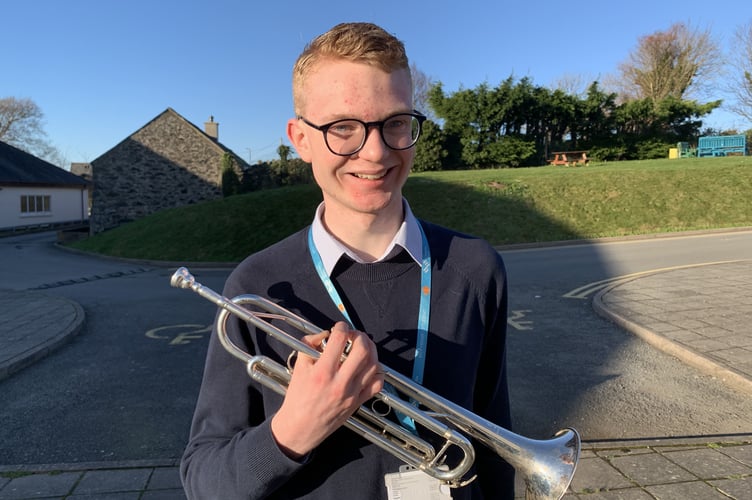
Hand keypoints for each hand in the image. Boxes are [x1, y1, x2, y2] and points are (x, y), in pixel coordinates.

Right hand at [270, 322, 383, 458]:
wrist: (300, 427)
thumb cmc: (298, 397)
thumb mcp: (298, 366)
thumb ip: (310, 345)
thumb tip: (326, 333)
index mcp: (322, 372)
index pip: (339, 340)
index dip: (341, 327)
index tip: (339, 327)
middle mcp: (340, 382)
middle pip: (362, 350)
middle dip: (360, 336)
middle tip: (353, 335)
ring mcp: (352, 393)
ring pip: (373, 365)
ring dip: (370, 350)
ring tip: (361, 347)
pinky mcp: (358, 402)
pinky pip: (377, 383)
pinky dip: (376, 370)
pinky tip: (368, 365)